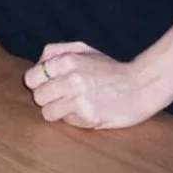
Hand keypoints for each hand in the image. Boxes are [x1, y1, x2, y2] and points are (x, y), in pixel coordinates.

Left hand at [23, 41, 166, 128]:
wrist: (141, 86)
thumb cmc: (110, 69)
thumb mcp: (85, 49)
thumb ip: (57, 51)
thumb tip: (38, 63)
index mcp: (68, 60)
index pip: (31, 77)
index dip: (38, 83)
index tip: (49, 85)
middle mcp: (71, 78)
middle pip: (37, 96)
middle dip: (47, 98)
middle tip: (62, 97)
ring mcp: (78, 98)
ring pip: (47, 112)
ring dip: (57, 111)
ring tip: (72, 106)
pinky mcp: (87, 116)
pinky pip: (66, 122)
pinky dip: (72, 119)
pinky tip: (85, 111)